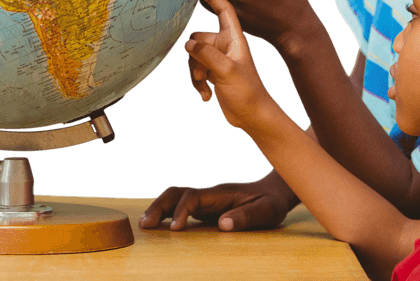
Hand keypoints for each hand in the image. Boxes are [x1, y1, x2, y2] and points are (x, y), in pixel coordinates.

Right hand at [138, 181, 293, 231]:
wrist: (275, 192)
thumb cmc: (271, 203)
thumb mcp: (265, 212)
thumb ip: (245, 217)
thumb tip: (222, 224)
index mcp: (222, 193)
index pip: (194, 197)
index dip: (182, 210)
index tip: (175, 229)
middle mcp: (210, 194)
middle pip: (177, 192)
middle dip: (159, 206)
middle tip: (144, 224)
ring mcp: (206, 200)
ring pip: (176, 197)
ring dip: (159, 208)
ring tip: (145, 225)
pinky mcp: (205, 207)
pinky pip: (181, 206)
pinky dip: (166, 213)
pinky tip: (158, 225)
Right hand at [186, 0, 275, 130]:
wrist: (253, 117)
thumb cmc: (248, 92)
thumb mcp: (226, 71)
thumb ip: (206, 54)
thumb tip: (188, 43)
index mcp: (234, 37)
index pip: (222, 8)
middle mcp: (226, 44)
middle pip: (199, 36)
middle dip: (194, 54)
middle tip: (200, 71)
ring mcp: (219, 57)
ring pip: (194, 54)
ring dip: (194, 71)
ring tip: (205, 85)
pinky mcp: (213, 70)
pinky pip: (195, 68)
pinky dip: (197, 81)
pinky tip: (206, 95)